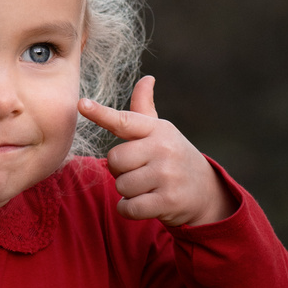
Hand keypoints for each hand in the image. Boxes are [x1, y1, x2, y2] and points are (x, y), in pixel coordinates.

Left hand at [78, 76, 236, 226]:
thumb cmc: (173, 158)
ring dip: (127, 192)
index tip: (81, 104)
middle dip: (120, 170)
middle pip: (114, 160)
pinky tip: (145, 204)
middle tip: (140, 171)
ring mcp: (166, 174)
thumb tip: (146, 78)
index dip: (100, 113)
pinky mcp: (167, 200)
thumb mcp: (161, 132)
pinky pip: (128, 207)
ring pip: (121, 185)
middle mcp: (163, 148)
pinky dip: (129, 209)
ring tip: (147, 187)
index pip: (123, 120)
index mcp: (157, 129)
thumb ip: (145, 110)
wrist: (206, 192)